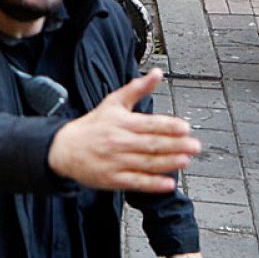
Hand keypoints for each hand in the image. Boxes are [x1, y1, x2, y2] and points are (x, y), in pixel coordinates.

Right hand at [46, 69, 199, 192]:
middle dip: (175, 145)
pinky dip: (152, 184)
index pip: (148, 124)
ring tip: (185, 160)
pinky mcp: (113, 179)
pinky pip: (136, 182)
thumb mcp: (113, 103)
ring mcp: (115, 161)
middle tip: (194, 145)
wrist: (63, 149)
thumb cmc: (93, 126)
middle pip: (150, 144)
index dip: (167, 126)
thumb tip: (157, 73)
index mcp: (120, 122)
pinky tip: (168, 183)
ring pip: (146, 163)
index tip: (184, 127)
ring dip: (168, 163)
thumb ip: (137, 88)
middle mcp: (118, 141)